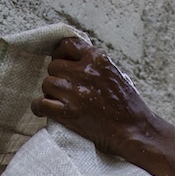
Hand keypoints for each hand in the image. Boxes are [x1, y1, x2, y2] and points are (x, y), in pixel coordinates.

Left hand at [32, 37, 159, 161]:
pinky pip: (41, 104)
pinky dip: (39, 107)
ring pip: (47, 83)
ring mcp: (76, 92)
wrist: (135, 130)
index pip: (66, 45)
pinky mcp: (69, 113)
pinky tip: (43, 110)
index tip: (62, 64)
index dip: (60, 55)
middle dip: (57, 77)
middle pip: (54, 66)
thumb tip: (75, 60)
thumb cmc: (128, 105)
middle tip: (64, 90)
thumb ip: (95, 65)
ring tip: (58, 101)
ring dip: (50, 92)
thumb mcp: (116, 73)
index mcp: (97, 59)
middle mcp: (85, 72)